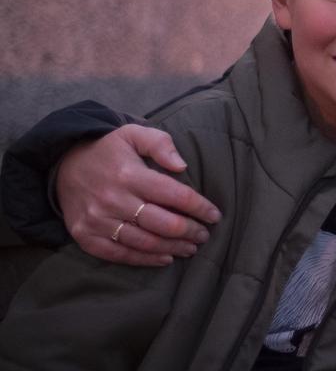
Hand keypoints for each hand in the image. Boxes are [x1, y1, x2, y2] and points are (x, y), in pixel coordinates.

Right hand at [57, 124, 221, 265]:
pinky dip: (145, 260)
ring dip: (172, 248)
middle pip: (163, 223)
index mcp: (129, 174)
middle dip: (190, 231)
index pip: (175, 195)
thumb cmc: (108, 150)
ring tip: (190, 248)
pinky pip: (119, 254)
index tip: (215, 215)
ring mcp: (97, 220)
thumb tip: (182, 165)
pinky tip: (165, 258)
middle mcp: (113, 199)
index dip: (199, 207)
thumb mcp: (133, 134)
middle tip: (205, 235)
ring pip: (144, 242)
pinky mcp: (85, 235)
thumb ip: (160, 144)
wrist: (63, 163)